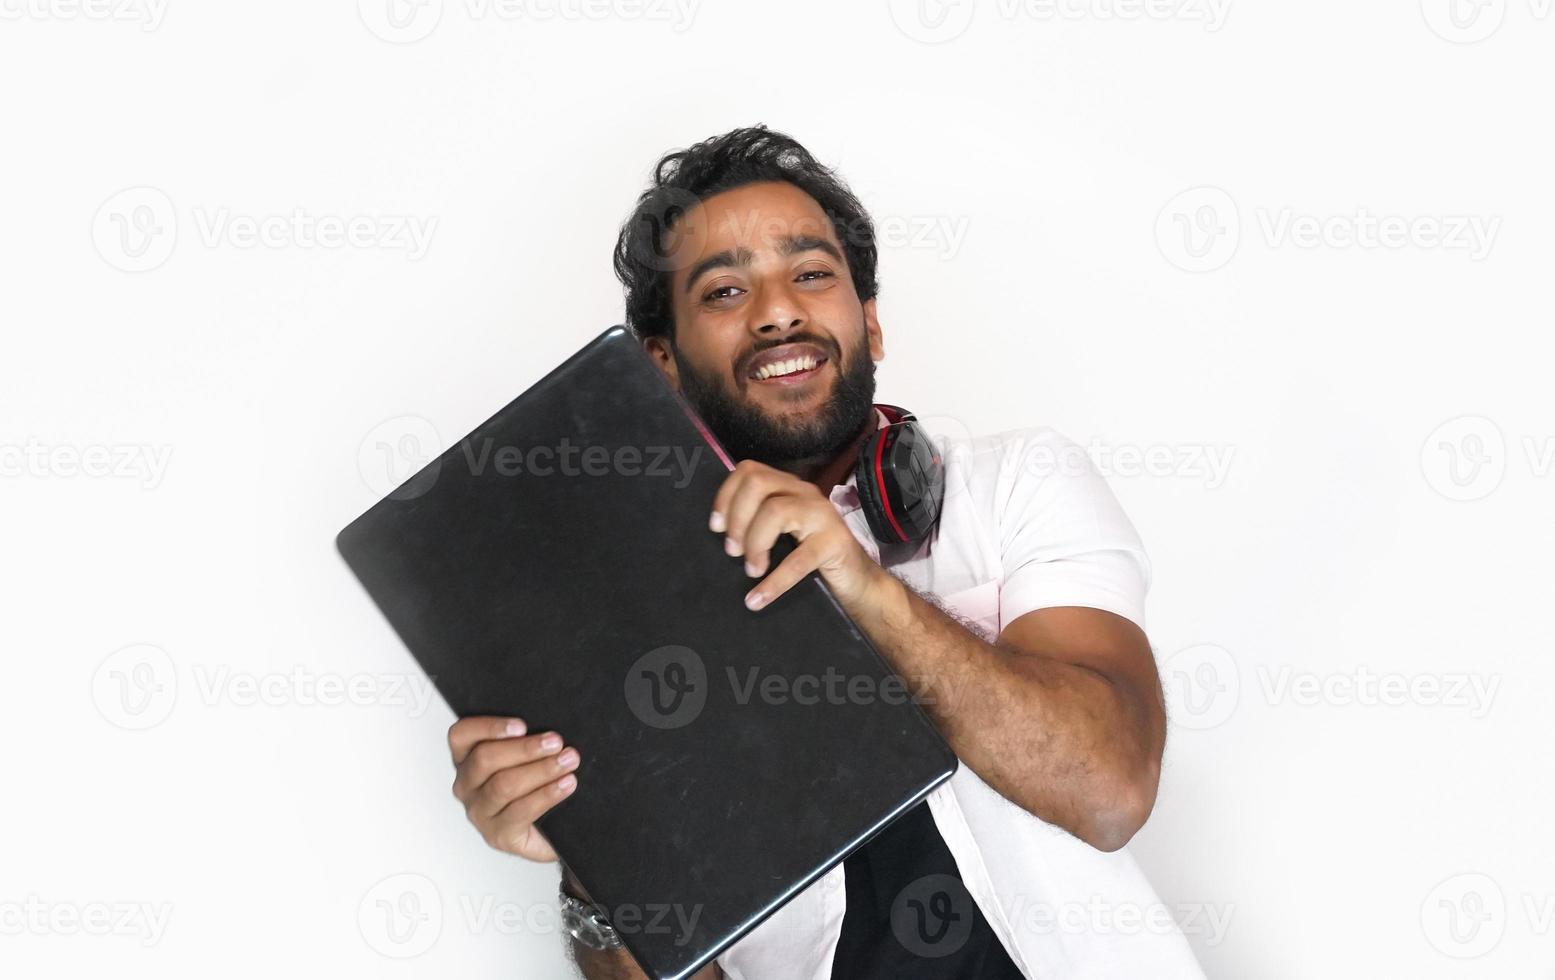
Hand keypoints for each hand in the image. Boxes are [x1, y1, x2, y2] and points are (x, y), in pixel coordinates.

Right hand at [448, 716, 579, 862]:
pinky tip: (566, 784)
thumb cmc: (536, 786)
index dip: (488, 727)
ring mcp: (480, 813)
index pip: (461, 735)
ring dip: (541, 770)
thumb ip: (525, 740)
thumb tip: (547, 728)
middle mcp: (466, 786)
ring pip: (504, 785)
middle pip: (485, 759)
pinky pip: (521, 811)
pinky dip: (547, 794)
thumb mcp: (525, 759)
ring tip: (568, 761)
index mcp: (467, 759)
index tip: (522, 726)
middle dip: (525, 749)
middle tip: (556, 742)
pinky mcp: (498, 835)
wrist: (549, 832)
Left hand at [710, 459, 889, 617]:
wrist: (856, 580)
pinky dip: (774, 582)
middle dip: (737, 518)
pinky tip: (757, 598)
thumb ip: (757, 522)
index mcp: (788, 487)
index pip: (749, 471)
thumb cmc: (811, 557)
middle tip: (733, 551)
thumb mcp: (781, 533)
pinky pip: (798, 560)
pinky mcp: (835, 542)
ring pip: (776, 511)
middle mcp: (805, 493)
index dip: (726, 497)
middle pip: (758, 484)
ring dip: (755, 544)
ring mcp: (822, 515)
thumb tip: (718, 533)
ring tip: (751, 570)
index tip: (716, 527)